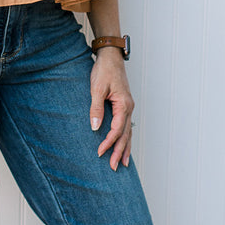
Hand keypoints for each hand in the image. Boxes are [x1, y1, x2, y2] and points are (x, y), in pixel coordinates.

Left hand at [89, 48, 133, 169]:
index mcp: (124, 105)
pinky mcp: (124, 105)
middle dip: (120, 152)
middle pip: (125, 135)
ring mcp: (128, 107)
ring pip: (128, 132)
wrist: (111, 56)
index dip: (109, 142)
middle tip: (114, 168)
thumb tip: (95, 127)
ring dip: (125, 148)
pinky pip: (126, 125)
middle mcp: (129, 108)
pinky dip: (125, 138)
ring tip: (123, 163)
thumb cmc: (104, 70)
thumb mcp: (96, 88)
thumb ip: (96, 108)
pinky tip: (123, 145)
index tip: (100, 152)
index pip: (117, 130)